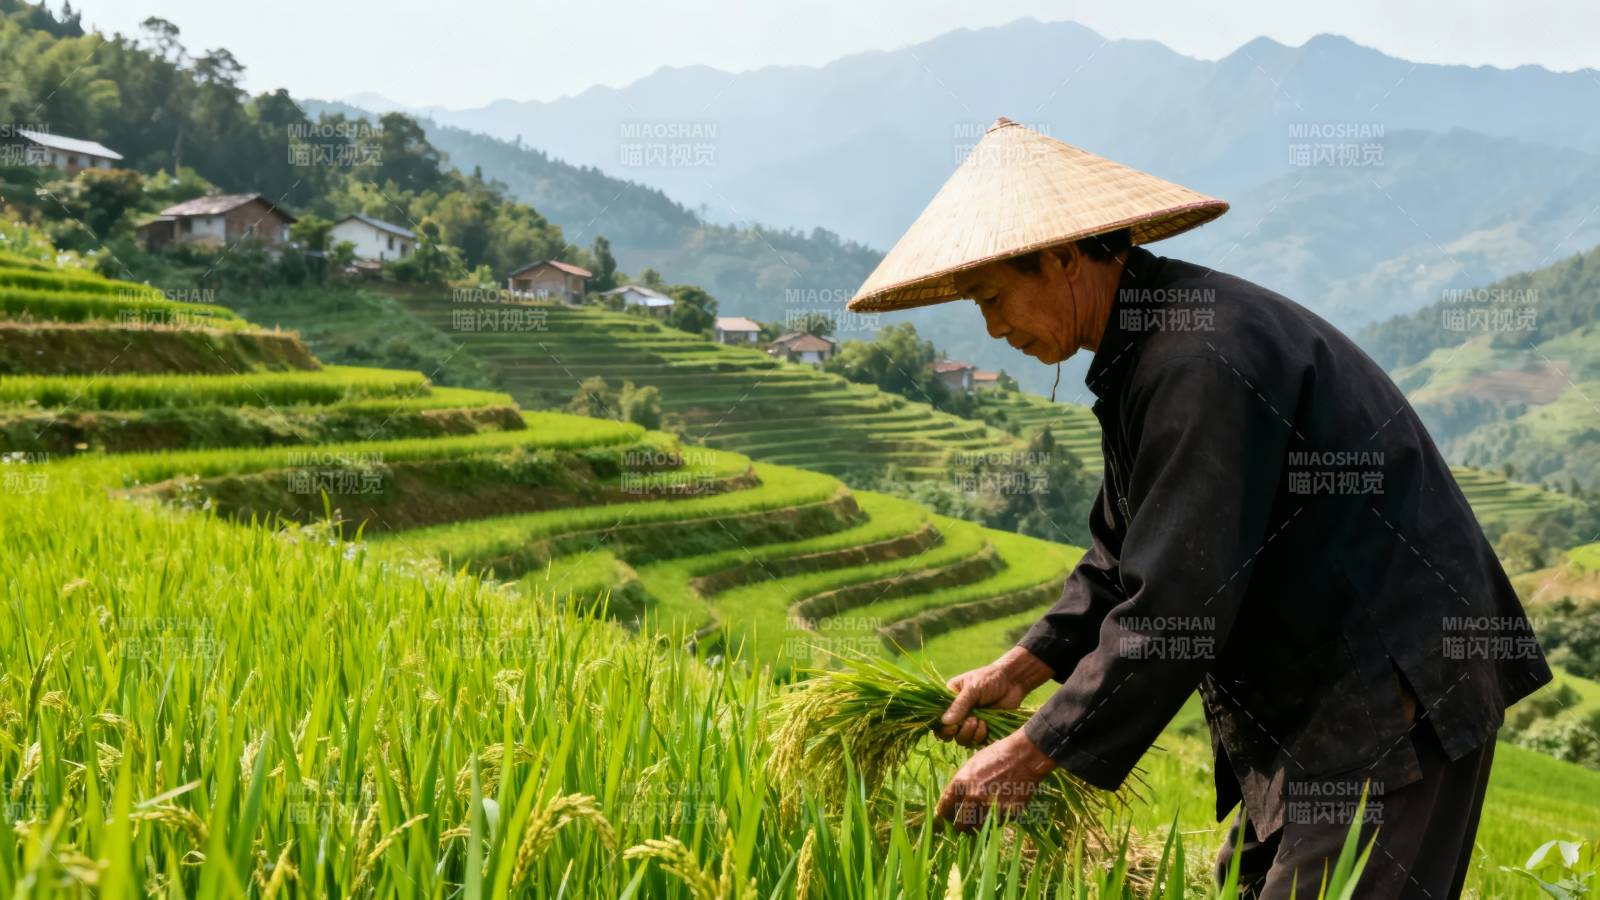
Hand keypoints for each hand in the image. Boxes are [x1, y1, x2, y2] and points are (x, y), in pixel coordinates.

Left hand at [934, 729, 1057, 829]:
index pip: (943, 809)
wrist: (1024, 756)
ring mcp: (990, 806)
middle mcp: (973, 796)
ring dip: (977, 826)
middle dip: (959, 827)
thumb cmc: (996, 757)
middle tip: (962, 826)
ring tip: (981, 819)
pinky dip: (994, 821)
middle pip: (959, 825)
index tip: (944, 821)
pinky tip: (998, 810)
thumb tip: (952, 803)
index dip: (943, 817)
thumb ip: (961, 785)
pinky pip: (995, 824)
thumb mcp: (972, 766)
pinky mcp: (1006, 813)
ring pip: (977, 828)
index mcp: (961, 783)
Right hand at [935, 647, 1054, 746]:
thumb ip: (959, 705)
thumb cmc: (990, 679)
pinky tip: (987, 725)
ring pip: (962, 739)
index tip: (952, 726)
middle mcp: (958, 713)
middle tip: (971, 721)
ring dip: (970, 734)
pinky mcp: (983, 730)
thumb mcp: (973, 688)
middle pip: (948, 734)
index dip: (941, 726)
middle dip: (958, 731)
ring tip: (981, 721)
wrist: (1013, 682)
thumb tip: (943, 722)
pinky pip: (976, 742)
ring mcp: (970, 723)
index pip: (937, 718)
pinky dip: (980, 737)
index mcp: (949, 700)